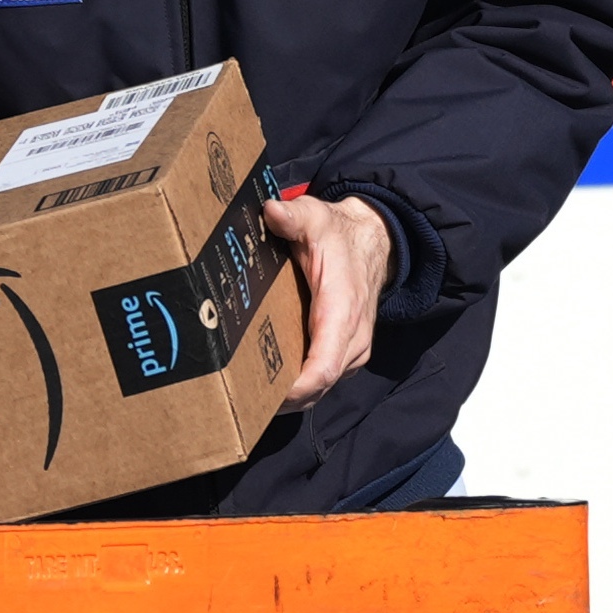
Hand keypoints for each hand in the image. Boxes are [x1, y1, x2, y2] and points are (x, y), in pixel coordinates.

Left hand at [262, 188, 390, 410]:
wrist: (375, 243)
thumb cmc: (340, 235)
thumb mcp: (317, 217)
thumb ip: (295, 216)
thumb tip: (272, 211)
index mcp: (342, 312)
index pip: (324, 367)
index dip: (296, 389)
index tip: (265, 398)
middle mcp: (352, 340)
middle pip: (318, 387)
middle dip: (282, 400)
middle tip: (237, 402)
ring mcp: (351, 351)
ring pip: (320, 389)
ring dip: (289, 397)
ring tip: (246, 397)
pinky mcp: (346, 354)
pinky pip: (322, 380)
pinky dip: (298, 387)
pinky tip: (267, 384)